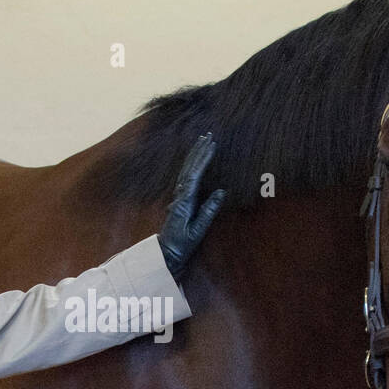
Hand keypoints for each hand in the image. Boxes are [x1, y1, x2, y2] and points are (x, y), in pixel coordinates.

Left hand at [157, 133, 224, 280]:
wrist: (166, 253)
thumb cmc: (182, 245)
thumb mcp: (197, 230)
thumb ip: (208, 211)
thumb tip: (222, 191)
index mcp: (184, 201)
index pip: (195, 175)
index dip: (203, 158)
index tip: (211, 144)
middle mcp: (179, 195)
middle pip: (189, 168)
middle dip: (198, 151)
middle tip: (208, 135)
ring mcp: (178, 196)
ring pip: (186, 170)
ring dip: (194, 155)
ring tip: (203, 142)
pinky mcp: (179, 200)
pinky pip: (186, 177)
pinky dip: (192, 165)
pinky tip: (196, 159)